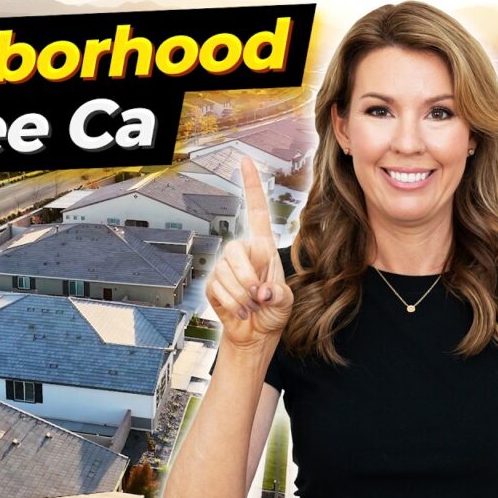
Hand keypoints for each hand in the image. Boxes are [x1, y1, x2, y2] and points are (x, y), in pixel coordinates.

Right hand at [205, 157, 293, 348]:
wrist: (256, 335)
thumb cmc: (274, 313)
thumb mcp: (286, 302)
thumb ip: (279, 294)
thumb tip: (261, 291)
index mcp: (262, 248)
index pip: (256, 212)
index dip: (251, 187)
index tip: (246, 162)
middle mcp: (241, 253)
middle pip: (235, 252)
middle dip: (246, 278)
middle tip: (257, 297)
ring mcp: (224, 268)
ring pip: (226, 275)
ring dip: (241, 297)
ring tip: (250, 307)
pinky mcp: (211, 284)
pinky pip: (217, 290)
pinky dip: (232, 305)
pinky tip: (240, 312)